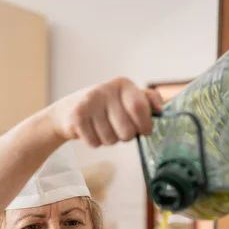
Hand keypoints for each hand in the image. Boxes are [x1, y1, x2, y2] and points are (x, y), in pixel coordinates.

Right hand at [48, 77, 162, 147]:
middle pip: (127, 131)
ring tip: (101, 128)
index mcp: (124, 85)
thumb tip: (160, 109)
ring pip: (111, 140)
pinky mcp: (77, 116)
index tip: (143, 130)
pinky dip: (94, 142)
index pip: (140, 109)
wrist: (68, 110)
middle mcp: (107, 89)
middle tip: (118, 129)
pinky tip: (90, 131)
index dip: (144, 125)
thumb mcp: (127, 98)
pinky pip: (95, 143)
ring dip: (108, 140)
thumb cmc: (105, 107)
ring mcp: (90, 102)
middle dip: (125, 137)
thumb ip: (147, 100)